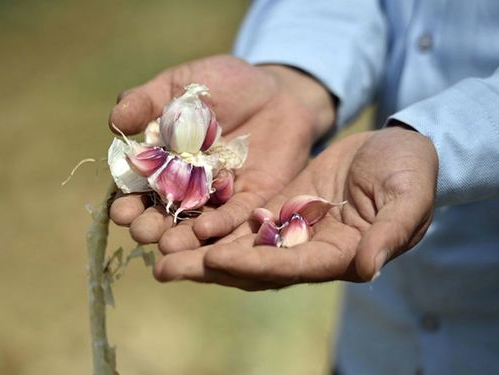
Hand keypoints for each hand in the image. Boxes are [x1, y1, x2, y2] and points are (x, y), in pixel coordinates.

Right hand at [108, 55, 334, 250]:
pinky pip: (235, 214)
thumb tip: (115, 121)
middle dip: (151, 225)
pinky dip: (220, 223)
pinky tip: (206, 230)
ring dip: (182, 236)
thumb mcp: (179, 85)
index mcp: (161, 163)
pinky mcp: (251, 197)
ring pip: (196, 222)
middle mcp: (186, 187)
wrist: (275, 88)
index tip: (120, 212)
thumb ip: (146, 101)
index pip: (138, 189)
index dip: (127, 201)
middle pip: (164, 213)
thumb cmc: (221, 83)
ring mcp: (219, 196)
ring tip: (169, 246)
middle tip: (142, 232)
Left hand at [153, 126, 437, 289]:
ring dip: (196, 250)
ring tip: (155, 248)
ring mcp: (287, 231)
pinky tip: (175, 219)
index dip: (253, 265)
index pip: (289, 267)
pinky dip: (209, 223)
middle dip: (207, 268)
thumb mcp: (408, 197)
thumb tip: (368, 269)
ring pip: (235, 245)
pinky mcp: (275, 207)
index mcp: (337, 255)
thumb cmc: (411, 172)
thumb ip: (391, 232)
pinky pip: (237, 219)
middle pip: (250, 266)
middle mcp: (305, 250)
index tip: (216, 259)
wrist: (397, 150)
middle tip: (162, 268)